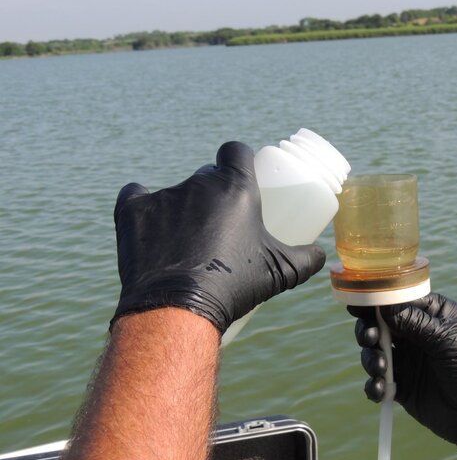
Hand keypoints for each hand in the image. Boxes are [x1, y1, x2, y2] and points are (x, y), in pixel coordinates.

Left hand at [112, 141, 325, 333]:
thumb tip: (320, 255)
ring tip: (186, 244)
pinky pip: (135, 196)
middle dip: (213, 193)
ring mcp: (164, 195)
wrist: (178, 309)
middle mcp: (200, 183)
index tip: (240, 178)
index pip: (236, 151)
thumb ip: (307, 259)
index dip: (238, 161)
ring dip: (183, 209)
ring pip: (177, 192)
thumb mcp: (280, 273)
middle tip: (218, 225)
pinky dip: (143, 209)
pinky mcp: (132, 210)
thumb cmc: (235, 286)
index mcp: (236, 187)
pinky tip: (151, 227)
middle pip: (207, 175)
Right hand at [350, 293, 456, 459]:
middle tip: (370, 338)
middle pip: (380, 324)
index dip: (377, 300)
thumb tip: (384, 306)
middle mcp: (417, 334)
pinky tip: (382, 390)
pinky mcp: (402, 386)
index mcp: (432, 315)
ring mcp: (409, 360)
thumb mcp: (448, 341)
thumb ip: (415, 323)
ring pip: (375, 351)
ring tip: (382, 368)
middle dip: (369, 329)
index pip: (399, 300)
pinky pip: (378, 382)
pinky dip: (374, 385)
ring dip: (371, 358)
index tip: (358, 303)